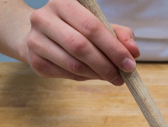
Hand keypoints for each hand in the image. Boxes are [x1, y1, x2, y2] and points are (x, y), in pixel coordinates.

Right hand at [24, 0, 139, 84]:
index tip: (130, 63)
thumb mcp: (97, 23)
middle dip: (105, 65)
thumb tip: (133, 52)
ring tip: (110, 77)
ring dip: (96, 74)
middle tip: (121, 76)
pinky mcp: (34, 61)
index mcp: (63, 2)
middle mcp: (44, 18)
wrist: (38, 34)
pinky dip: (83, 78)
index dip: (113, 48)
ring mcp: (35, 40)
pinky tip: (92, 75)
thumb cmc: (74, 27)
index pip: (92, 27)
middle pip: (80, 47)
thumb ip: (118, 34)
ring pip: (72, 64)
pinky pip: (65, 74)